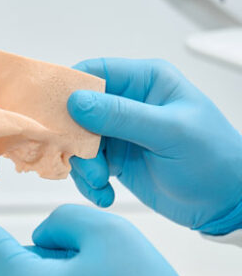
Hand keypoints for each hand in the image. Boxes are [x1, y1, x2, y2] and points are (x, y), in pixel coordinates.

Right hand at [67, 58, 241, 234]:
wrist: (223, 203)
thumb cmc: (214, 160)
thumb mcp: (170, 133)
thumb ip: (122, 116)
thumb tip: (77, 101)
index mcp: (146, 81)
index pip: (93, 73)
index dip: (67, 91)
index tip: (53, 116)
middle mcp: (127, 103)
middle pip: (76, 111)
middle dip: (74, 139)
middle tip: (83, 161)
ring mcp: (119, 132)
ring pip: (76, 142)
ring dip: (82, 167)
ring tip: (101, 183)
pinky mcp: (114, 159)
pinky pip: (84, 166)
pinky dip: (88, 183)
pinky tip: (105, 193)